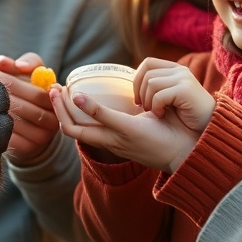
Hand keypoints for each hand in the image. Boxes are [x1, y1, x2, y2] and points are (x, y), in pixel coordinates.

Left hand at [0, 53, 59, 166]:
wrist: (31, 131)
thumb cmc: (30, 96)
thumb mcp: (31, 76)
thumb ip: (22, 64)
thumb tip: (1, 61)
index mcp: (56, 102)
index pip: (38, 93)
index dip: (15, 81)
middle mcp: (53, 121)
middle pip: (27, 107)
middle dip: (4, 93)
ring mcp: (41, 138)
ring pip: (16, 122)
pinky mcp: (28, 150)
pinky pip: (9, 137)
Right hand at [49, 84, 200, 172]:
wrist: (190, 150)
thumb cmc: (171, 134)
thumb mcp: (147, 121)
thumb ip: (137, 112)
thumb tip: (136, 96)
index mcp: (113, 140)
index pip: (80, 130)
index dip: (64, 115)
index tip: (59, 97)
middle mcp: (110, 142)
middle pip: (71, 130)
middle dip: (57, 111)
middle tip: (51, 92)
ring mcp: (117, 138)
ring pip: (79, 128)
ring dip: (64, 110)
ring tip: (58, 92)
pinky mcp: (128, 131)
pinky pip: (103, 119)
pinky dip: (88, 108)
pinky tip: (77, 96)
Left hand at [134, 58, 216, 132]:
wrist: (209, 127)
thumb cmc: (186, 116)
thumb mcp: (169, 97)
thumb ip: (156, 88)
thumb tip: (134, 85)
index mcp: (175, 70)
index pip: (148, 63)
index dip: (137, 79)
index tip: (138, 98)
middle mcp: (180, 71)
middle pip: (146, 73)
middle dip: (140, 93)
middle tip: (145, 108)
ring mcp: (184, 79)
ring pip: (150, 83)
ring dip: (148, 101)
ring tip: (156, 112)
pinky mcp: (185, 90)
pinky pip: (159, 95)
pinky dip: (156, 107)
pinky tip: (162, 115)